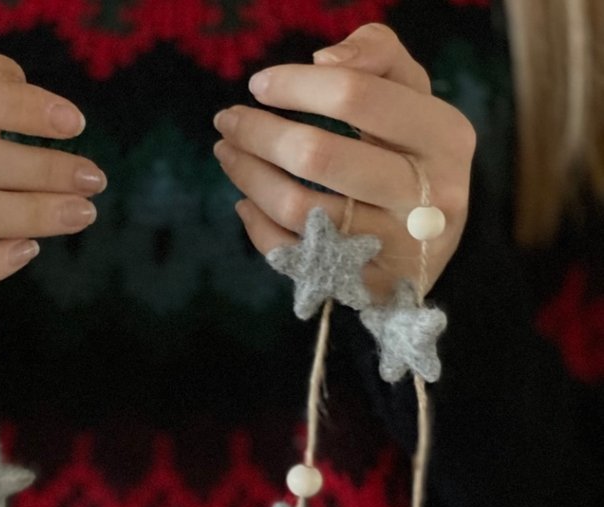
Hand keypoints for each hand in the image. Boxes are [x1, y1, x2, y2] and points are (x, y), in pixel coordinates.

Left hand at [213, 24, 475, 299]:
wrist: (433, 241)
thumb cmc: (412, 153)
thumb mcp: (412, 94)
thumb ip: (377, 55)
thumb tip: (322, 61)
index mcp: (445, 137)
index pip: (356, 96)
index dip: (296, 86)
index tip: (258, 84)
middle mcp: (427, 197)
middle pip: (318, 155)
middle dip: (259, 133)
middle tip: (227, 121)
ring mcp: (394, 249)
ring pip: (298, 208)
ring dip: (248, 176)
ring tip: (228, 153)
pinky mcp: (365, 286)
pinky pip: (292, 254)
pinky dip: (258, 225)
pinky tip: (247, 201)